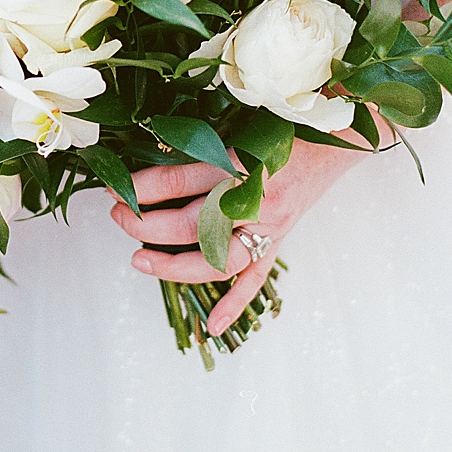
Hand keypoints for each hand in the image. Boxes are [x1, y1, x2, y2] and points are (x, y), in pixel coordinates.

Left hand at [109, 136, 371, 335]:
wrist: (335, 139)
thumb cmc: (283, 126)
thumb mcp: (239, 126)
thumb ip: (202, 145)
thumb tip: (149, 156)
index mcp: (239, 165)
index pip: (177, 182)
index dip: (141, 188)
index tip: (116, 189)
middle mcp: (254, 201)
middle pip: (190, 225)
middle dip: (145, 224)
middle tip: (118, 216)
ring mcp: (268, 227)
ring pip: (217, 261)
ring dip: (173, 267)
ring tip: (139, 260)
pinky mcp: (278, 241)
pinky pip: (255, 279)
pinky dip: (234, 305)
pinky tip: (212, 325)